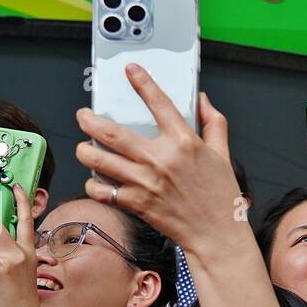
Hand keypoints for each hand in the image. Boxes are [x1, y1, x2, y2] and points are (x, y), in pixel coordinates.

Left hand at [76, 67, 240, 253]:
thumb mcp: (223, 155)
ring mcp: (145, 182)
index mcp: (184, 143)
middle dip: (89, 120)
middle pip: (112, 132)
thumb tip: (203, 101)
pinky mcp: (137, 203)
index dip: (143, 83)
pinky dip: (94, 185)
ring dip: (85, 151)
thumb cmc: (221, 198)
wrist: (217, 235)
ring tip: (84, 148)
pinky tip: (96, 181)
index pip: (159, 103)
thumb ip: (213, 124)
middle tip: (84, 116)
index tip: (131, 71)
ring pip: (99, 160)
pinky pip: (103, 191)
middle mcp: (160, 159)